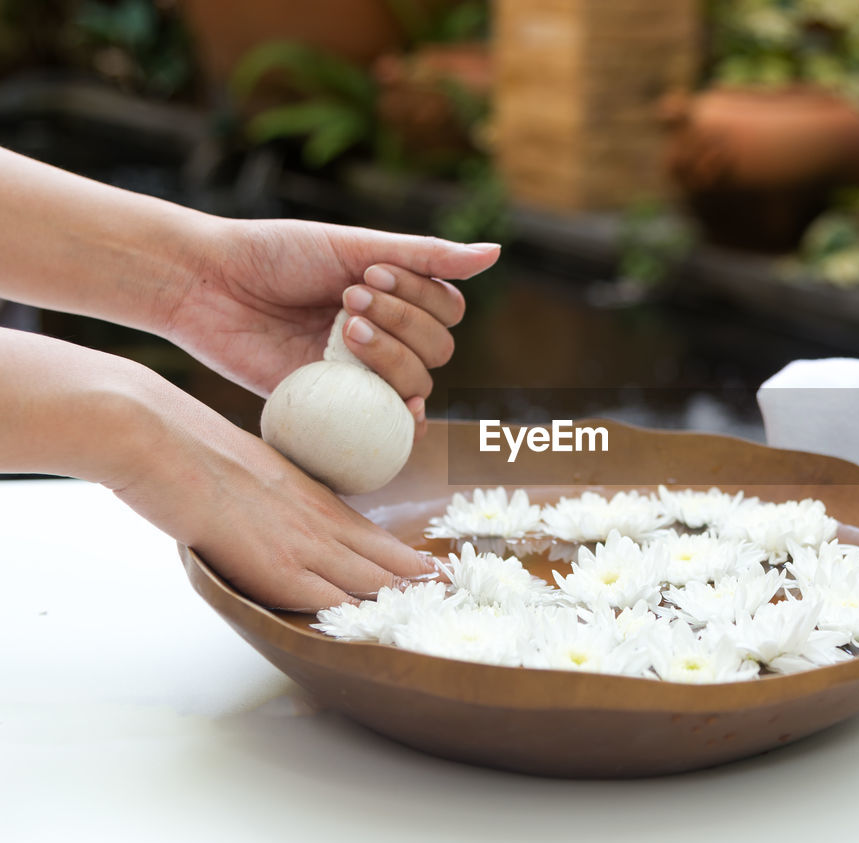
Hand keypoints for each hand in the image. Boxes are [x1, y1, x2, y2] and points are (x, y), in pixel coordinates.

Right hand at [110, 370, 437, 609]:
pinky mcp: (278, 569)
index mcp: (311, 497)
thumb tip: (271, 513)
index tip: (430, 569)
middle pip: (381, 560)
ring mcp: (302, 546)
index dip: (401, 556)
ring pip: (366, 582)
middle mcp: (317, 521)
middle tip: (453, 594)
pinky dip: (356, 618)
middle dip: (416, 581)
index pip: (370, 534)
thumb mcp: (253, 469)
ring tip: (433, 615)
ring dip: (398, 601)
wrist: (163, 442)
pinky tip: (379, 630)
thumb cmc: (191, 449)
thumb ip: (275, 496)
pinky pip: (329, 602)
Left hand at [162, 217, 499, 432]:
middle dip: (402, 325)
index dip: (419, 299)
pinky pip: (384, 426)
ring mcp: (360, 374)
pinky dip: (400, 421)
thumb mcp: (353, 246)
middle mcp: (385, 337)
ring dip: (390, 358)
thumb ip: (426, 256)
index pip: (448, 310)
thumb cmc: (277, 254)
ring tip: (340, 332)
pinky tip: (396, 409)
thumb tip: (497, 252)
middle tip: (346, 302)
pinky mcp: (332, 404)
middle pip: (439, 350)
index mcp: (395, 297)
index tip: (369, 276)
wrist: (207, 285)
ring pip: (417, 384)